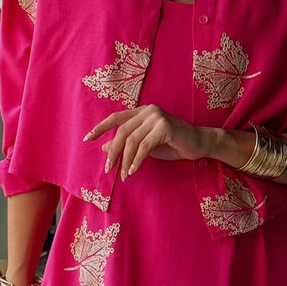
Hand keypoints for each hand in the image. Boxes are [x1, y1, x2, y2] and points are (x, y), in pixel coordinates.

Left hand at [83, 104, 207, 178]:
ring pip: (132, 140)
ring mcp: (156, 117)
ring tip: (123, 175)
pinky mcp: (165, 127)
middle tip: (108, 169)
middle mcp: (148, 111)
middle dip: (114, 152)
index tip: (87, 139)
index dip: (100, 128)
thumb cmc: (173, 144)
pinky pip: (144, 146)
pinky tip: (133, 171)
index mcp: (142, 112)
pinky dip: (137, 160)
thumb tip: (105, 148)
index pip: (116, 118)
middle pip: (122, 131)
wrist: (199, 144)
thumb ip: (128, 143)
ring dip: (125, 160)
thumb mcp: (146, 145)